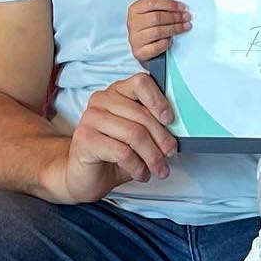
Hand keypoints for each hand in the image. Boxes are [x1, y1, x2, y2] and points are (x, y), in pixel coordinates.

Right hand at [64, 72, 178, 202]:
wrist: (84, 177)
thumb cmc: (114, 154)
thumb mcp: (137, 136)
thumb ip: (152, 126)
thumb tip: (176, 130)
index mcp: (117, 92)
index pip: (140, 83)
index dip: (158, 101)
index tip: (169, 119)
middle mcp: (101, 100)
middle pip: (141, 114)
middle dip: (161, 139)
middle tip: (170, 154)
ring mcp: (90, 118)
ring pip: (134, 134)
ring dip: (152, 156)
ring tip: (159, 169)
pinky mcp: (85, 139)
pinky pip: (121, 151)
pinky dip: (137, 166)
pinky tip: (141, 174)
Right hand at [127, 0, 190, 62]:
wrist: (142, 49)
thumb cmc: (149, 29)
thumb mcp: (152, 14)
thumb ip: (162, 9)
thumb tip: (180, 8)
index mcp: (135, 10)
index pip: (152, 3)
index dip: (169, 4)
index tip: (182, 7)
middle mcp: (133, 23)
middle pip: (156, 17)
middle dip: (175, 17)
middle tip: (186, 17)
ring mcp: (135, 38)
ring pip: (157, 31)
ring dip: (174, 28)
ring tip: (184, 27)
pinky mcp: (139, 52)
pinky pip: (156, 47)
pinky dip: (166, 42)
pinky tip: (171, 39)